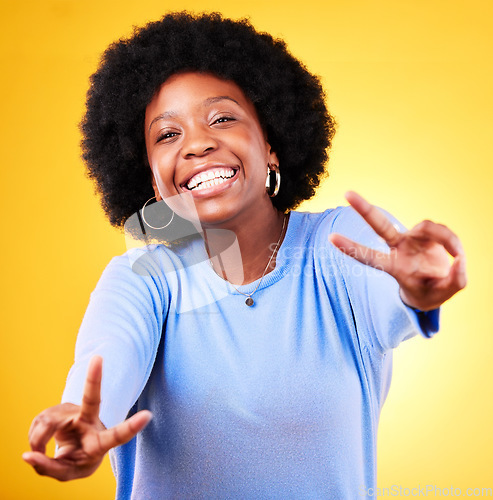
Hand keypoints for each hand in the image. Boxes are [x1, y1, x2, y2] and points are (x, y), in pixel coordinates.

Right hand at [23, 356, 151, 480]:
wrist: (72, 450)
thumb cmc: (77, 460)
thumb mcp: (68, 472)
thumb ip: (48, 468)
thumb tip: (27, 456)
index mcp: (100, 441)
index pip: (117, 436)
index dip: (131, 428)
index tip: (148, 415)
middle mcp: (89, 421)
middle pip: (91, 399)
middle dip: (93, 378)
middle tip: (98, 358)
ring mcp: (71, 412)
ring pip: (47, 424)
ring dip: (37, 442)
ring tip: (39, 454)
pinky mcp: (55, 410)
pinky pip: (36, 426)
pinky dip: (33, 440)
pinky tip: (40, 444)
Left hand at [329, 191, 466, 310]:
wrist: (436, 287)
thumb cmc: (431, 292)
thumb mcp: (442, 293)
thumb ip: (454, 280)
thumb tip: (459, 259)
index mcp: (394, 267)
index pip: (369, 257)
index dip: (351, 248)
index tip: (330, 238)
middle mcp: (398, 248)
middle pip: (379, 225)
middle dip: (364, 209)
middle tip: (346, 192)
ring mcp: (411, 238)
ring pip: (426, 226)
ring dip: (444, 238)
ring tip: (455, 255)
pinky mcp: (425, 233)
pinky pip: (440, 230)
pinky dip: (451, 241)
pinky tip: (455, 253)